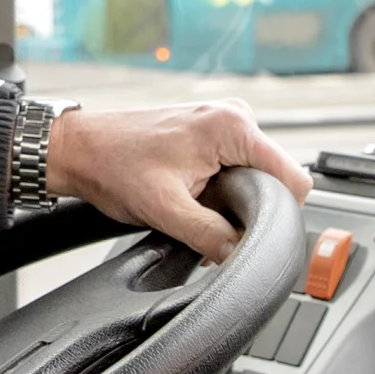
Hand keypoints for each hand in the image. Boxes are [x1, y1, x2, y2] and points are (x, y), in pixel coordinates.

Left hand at [39, 100, 312, 261]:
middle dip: (252, 210)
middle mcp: (235, 117)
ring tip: (196, 209)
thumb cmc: (113, 166)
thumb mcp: (166, 212)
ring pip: (256, 177)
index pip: (294, 178)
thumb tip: (243, 257)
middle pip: (277, 179)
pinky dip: (222, 192)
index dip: (282, 214)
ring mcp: (225, 122)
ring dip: (234, 202)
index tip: (255, 234)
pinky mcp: (213, 134)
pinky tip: (195, 199)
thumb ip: (213, 236)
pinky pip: (237, 170)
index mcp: (233, 127)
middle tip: (212, 223)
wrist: (80, 149)